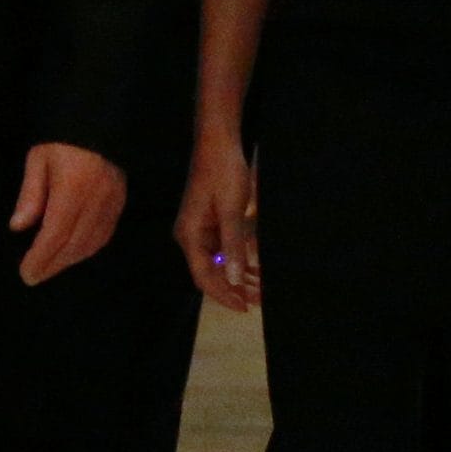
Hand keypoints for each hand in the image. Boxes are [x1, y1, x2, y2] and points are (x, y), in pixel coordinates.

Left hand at [10, 142, 125, 284]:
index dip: (41, 258)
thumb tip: (18, 227)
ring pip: (92, 243)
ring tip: (50, 267)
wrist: (98, 122)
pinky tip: (73, 253)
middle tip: (34, 276)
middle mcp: (96, 199)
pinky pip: (105, 234)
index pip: (56, 234)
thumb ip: (30, 194)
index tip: (26, 273)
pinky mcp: (121, 202)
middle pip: (74, 244)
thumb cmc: (62, 140)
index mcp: (73, 188)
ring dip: (70, 260)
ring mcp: (113, 202)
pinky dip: (88, 249)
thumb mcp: (38, 159)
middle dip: (53, 265)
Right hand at [176, 136, 258, 310]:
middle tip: (260, 301)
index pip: (203, 276)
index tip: (244, 307)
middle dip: (234, 288)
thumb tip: (233, 279)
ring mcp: (201, 231)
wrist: (218, 144)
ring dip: (238, 277)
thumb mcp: (232, 211)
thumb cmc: (223, 173)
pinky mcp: (212, 224)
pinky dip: (239, 260)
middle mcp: (191, 237)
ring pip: (219, 263)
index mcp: (189, 235)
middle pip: (211, 273)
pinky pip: (224, 250)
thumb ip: (232, 247)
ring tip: (261, 290)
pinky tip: (255, 271)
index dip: (223, 294)